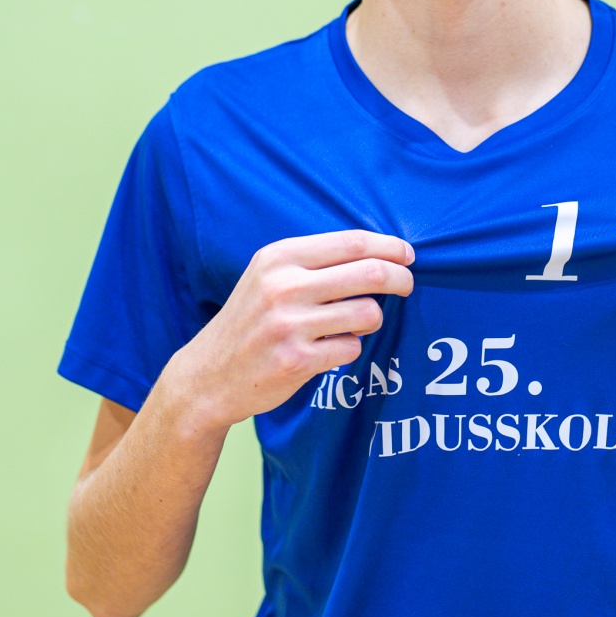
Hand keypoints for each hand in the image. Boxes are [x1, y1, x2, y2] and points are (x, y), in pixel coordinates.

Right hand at [165, 229, 414, 429]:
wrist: (208, 374)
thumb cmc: (250, 320)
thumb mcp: (269, 276)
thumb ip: (315, 262)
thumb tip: (380, 252)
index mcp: (279, 257)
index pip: (352, 242)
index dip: (389, 247)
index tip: (407, 255)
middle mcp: (283, 286)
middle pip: (370, 273)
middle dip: (400, 279)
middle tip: (407, 285)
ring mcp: (289, 324)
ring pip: (368, 313)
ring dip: (373, 319)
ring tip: (357, 323)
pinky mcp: (297, 360)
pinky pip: (352, 348)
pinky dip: (349, 348)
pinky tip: (329, 349)